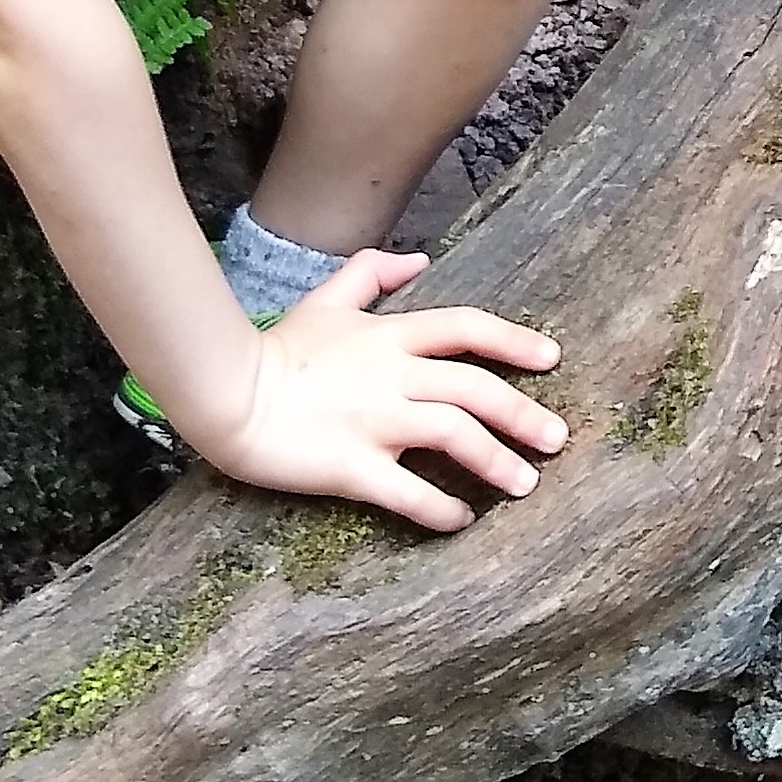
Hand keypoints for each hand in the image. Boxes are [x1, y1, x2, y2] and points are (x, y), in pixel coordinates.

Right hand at [210, 251, 567, 534]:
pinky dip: (440, 509)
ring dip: (496, 462)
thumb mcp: (325, 300)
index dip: (513, 341)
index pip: (465, 328)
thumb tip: (418, 260)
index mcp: (388, 336)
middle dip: (522, 414)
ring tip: (524, 484)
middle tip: (556, 440)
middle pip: (474, 389)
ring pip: (454, 436)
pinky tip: (460, 521)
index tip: (551, 358)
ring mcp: (373, 421)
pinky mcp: (350, 466)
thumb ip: (371, 274)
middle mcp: (391, 376)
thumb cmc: (275, 350)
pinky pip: (408, 491)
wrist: (224, 393)